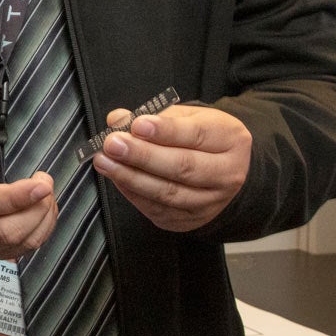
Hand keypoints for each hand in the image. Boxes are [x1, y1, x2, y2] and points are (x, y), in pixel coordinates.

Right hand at [0, 125, 56, 259]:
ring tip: (45, 192)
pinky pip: (22, 249)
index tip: (41, 186)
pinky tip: (42, 207)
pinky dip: (40, 229)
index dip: (14, 198)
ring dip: (42, 219)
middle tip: (46, 183)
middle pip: (4, 233)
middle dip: (35, 210)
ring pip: (18, 244)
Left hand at [91, 104, 251, 231]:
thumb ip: (153, 116)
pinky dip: (133, 193)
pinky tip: (117, 178)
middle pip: (183, 167)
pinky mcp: (191, 220)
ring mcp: (211, 201)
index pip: (197, 135)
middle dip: (143, 156)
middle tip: (113, 144)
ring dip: (131, 177)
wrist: (222, 169)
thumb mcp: (186, 117)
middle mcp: (227, 174)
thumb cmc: (200, 137)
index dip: (165, 131)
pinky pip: (158, 209)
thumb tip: (118, 119)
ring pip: (168, 193)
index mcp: (231, 139)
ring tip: (105, 161)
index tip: (137, 124)